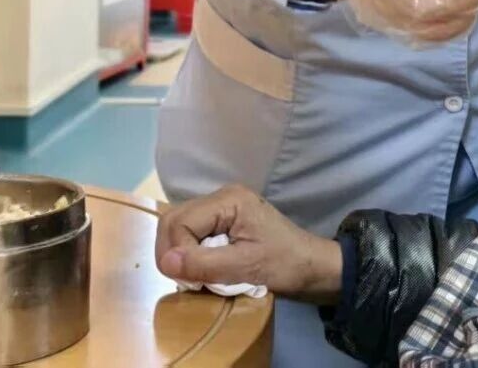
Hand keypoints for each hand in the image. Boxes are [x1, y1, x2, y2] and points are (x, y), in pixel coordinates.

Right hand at [155, 186, 341, 302]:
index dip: (176, 253)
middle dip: (172, 252)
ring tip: (195, 277)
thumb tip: (165, 262)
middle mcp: (221, 197)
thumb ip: (204, 263)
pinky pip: (192, 234)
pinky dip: (190, 254)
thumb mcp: (244, 267)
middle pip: (174, 220)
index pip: (179, 222)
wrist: (312, 266)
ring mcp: (222, 208)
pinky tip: (202, 270)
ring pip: (180, 228)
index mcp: (228, 200)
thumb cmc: (284, 264)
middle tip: (187, 280)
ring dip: (180, 254)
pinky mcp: (223, 222)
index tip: (190, 280)